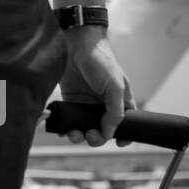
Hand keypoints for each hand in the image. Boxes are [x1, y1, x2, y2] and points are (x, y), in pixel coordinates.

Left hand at [57, 28, 135, 146]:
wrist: (77, 45)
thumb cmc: (102, 62)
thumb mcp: (115, 86)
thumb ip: (115, 111)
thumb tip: (110, 133)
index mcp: (120, 102)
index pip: (125, 125)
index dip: (122, 136)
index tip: (118, 143)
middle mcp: (103, 106)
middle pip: (102, 131)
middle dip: (96, 138)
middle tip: (91, 135)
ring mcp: (86, 104)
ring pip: (83, 127)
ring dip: (79, 135)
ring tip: (74, 134)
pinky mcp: (70, 100)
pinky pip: (69, 119)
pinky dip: (65, 127)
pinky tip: (63, 129)